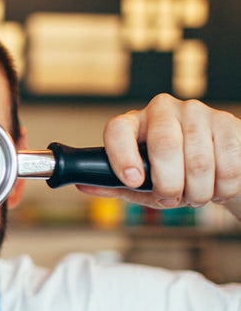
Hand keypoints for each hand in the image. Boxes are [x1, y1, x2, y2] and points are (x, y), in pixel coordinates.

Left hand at [77, 94, 240, 218]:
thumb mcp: (140, 183)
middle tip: (171, 199)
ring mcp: (196, 112)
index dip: (122, 155)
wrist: (217, 165)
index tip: (133, 180)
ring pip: (198, 160)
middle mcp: (162, 111)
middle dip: (168, 185)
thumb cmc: (173, 173)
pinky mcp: (226, 122)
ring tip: (196, 196)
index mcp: (134, 123)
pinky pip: (227, 162)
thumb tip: (83, 184)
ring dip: (198, 191)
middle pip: (164, 146)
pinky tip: (217, 189)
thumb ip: (113, 183)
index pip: (118, 130)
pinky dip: (222, 188)